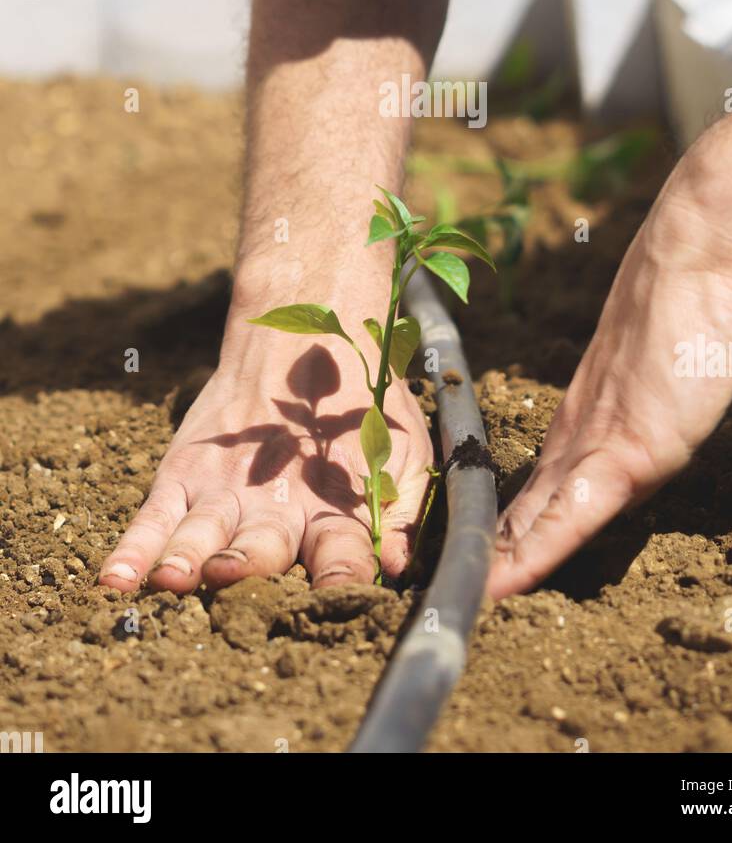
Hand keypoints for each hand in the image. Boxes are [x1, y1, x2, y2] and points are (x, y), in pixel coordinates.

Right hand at [99, 298, 433, 592]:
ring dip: (187, 558)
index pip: (343, 553)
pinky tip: (117, 579)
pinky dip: (133, 550)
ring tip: (172, 576)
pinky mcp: (183, 474)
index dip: (341, 577)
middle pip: (262, 547)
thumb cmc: (360, 409)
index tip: (337, 599)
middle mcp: (276, 504)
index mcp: (335, 505)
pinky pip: (153, 519)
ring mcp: (223, 490)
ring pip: (202, 534)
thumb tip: (401, 569)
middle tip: (230, 575)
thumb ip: (405, 510)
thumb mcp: (404, 451)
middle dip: (247, 565)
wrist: (300, 341)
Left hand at [488, 117, 731, 597]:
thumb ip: (656, 383)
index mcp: (592, 404)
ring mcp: (600, 437)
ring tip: (460, 597)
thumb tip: (662, 388)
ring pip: (535, 514)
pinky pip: (571, 516)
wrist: (713, 241)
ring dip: (500, 560)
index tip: (484, 551)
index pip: (542, 478)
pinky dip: (533, 556)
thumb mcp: (673, 346)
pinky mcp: (626, 449)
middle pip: (527, 500)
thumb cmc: (702, 286)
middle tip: (453, 583)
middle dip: (493, 545)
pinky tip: (501, 587)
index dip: (512, 518)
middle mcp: (584, 424)